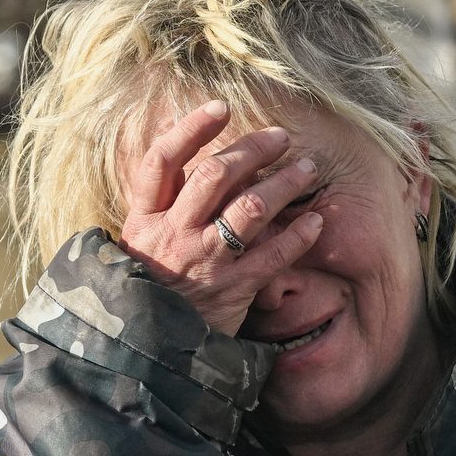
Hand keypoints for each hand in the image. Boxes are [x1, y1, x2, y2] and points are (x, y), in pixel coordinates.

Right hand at [118, 99, 326, 335]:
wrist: (149, 348)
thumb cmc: (151, 286)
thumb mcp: (140, 243)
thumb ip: (161, 202)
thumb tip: (182, 145)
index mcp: (145, 218)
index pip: (162, 160)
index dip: (191, 128)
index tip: (220, 106)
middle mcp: (172, 234)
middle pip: (214, 175)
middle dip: (253, 150)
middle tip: (280, 137)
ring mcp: (203, 261)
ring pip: (249, 208)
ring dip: (284, 183)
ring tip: (307, 169)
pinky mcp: (232, 289)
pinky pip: (273, 255)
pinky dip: (298, 235)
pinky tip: (316, 221)